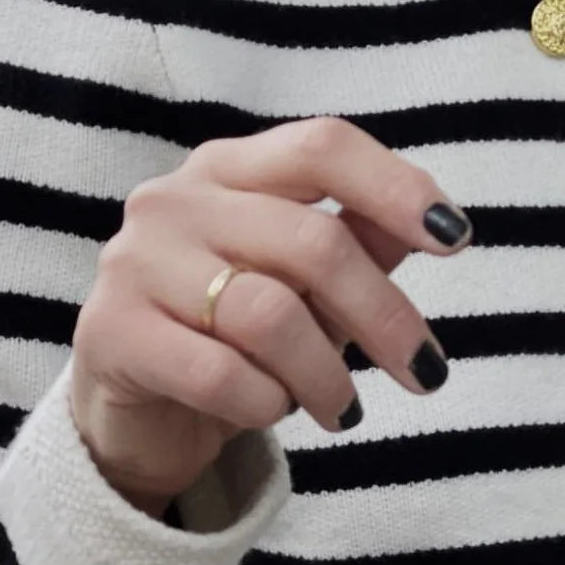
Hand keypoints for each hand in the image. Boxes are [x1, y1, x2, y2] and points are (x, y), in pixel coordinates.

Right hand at [70, 117, 472, 515]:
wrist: (136, 416)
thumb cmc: (229, 340)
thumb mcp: (302, 290)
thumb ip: (357, 247)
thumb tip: (437, 223)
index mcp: (227, 170)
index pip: (321, 147)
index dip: (395, 187)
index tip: (455, 239)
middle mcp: (174, 201)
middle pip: (311, 243)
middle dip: (383, 317)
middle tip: (425, 374)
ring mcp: (134, 263)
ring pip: (268, 316)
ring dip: (325, 376)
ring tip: (343, 410)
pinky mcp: (108, 333)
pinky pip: (218, 374)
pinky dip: (264, 404)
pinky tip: (269, 411)